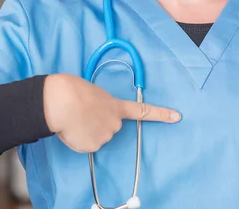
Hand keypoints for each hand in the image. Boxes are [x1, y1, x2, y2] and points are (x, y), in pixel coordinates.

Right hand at [43, 73, 180, 152]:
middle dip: (98, 123)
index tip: (176, 116)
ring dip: (86, 131)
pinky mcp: (93, 146)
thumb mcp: (94, 94)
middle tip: (83, 114)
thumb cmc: (73, 92)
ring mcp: (106, 135)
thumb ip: (101, 106)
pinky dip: (78, 139)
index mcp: (117, 106)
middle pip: (110, 127)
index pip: (143, 110)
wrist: (61, 102)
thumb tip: (93, 116)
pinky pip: (86, 144)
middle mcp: (116, 123)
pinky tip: (72, 129)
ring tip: (75, 119)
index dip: (161, 114)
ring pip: (96, 137)